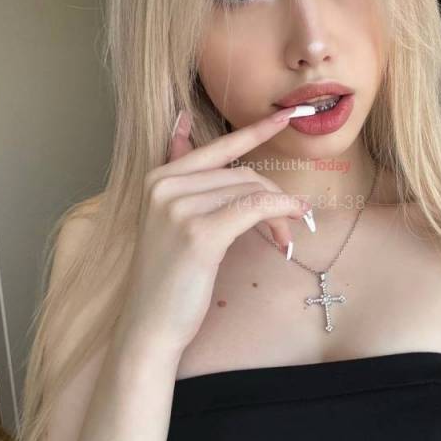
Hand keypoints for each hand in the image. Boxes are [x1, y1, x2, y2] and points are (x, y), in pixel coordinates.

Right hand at [118, 106, 310, 351]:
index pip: (217, 147)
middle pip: (242, 174)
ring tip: (283, 239)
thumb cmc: (168, 276)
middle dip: (273, 198)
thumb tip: (180, 121)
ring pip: (251, 192)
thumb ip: (183, 177)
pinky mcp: (198, 233)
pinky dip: (280, 214)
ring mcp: (178, 208)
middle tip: (289, 226)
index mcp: (158, 179)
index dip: (256, 131)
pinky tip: (290, 226)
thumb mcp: (170, 219)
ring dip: (278, 214)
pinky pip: (254, 209)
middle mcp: (165, 186)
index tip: (287, 114)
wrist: (150, 325)